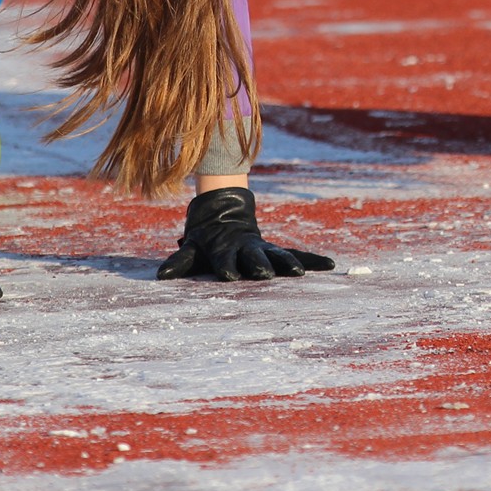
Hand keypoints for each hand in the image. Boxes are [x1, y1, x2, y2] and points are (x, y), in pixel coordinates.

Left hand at [157, 186, 337, 281]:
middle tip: (264, 275)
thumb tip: (161, 276)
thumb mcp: (192, 248)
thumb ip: (180, 261)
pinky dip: (312, 260)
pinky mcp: (275, 249)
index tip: (228, 276)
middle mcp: (247, 247)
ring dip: (288, 263)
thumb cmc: (206, 239)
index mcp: (225, 248)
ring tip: (299, 273)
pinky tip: (329, 266)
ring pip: (278, 255)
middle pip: (254, 256)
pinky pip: (296, 254)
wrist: (226, 214)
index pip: (225, 259)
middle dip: (259, 265)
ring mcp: (263, 247)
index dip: (226, 266)